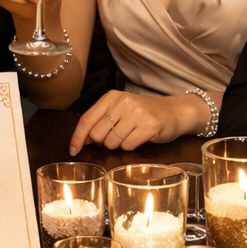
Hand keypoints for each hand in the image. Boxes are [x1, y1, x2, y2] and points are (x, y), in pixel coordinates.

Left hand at [68, 90, 199, 154]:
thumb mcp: (120, 109)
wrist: (173, 112)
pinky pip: (128, 146)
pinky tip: (139, 138)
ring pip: (112, 142)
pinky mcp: (149, 126)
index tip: (73, 150)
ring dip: (118, 145)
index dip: (77, 137)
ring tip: (129, 135)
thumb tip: (83, 139)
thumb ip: (100, 120)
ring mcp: (137, 113)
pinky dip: (130, 147)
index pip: (87, 119)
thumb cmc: (142, 113)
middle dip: (103, 142)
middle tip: (116, 137)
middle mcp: (123, 102)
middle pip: (98, 134)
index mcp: (111, 96)